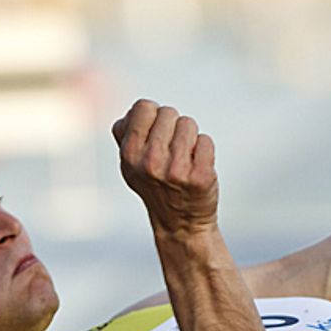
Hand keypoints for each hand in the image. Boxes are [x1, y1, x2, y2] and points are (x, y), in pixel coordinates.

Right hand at [112, 100, 218, 236]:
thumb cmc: (156, 186)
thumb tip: (131, 112)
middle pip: (169, 113)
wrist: (180, 223)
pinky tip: (196, 166)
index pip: (144, 106)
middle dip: (173, 126)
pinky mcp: (201, 177)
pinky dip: (204, 149)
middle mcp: (150, 162)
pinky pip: (205, 141)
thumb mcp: (130, 164)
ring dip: (189, 138)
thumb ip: (125, 134)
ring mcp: (176, 171)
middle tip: (171, 150)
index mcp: (129, 155)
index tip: (156, 133)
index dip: (153, 115)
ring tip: (184, 159)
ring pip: (188, 124)